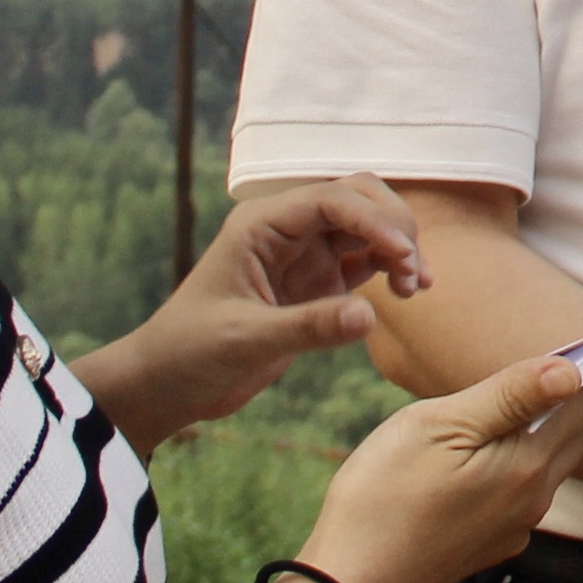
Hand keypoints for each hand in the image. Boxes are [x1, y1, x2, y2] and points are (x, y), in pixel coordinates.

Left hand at [79, 176, 430, 449]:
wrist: (167, 384)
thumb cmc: (190, 353)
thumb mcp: (247, 341)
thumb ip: (308, 327)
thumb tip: (369, 316)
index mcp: (261, 225)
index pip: (331, 199)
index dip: (374, 220)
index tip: (403, 255)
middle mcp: (287, 230)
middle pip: (358, 198)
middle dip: (393, 225)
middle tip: (412, 271)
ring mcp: (305, 256)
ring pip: (368, 227)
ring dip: (399, 246)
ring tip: (415, 287)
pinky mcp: (317, 285)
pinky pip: (364, 261)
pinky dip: (391, 268)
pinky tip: (408, 291)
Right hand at [303, 341, 582, 582]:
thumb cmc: (384, 499)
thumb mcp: (441, 427)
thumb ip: (510, 396)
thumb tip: (574, 370)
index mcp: (528, 467)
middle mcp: (532, 501)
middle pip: (578, 434)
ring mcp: (511, 527)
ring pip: (551, 463)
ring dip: (563, 425)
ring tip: (568, 391)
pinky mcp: (486, 543)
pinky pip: (524, 488)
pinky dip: (529, 456)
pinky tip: (510, 445)